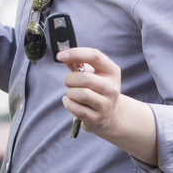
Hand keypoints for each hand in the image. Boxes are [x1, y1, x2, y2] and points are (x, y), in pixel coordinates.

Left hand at [57, 48, 157, 164]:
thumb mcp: (94, 74)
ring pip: (80, 94)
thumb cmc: (98, 89)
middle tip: (68, 81)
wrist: (111, 114)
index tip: (60, 56)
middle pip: (85, 78)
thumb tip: (65, 57)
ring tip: (72, 93)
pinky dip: (68, 104)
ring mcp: (106, 105)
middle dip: (70, 79)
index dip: (76, 54)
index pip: (94, 56)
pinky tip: (70, 102)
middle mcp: (112, 88)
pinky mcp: (98, 119)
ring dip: (70, 93)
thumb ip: (79, 65)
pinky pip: (77, 109)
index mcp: (112, 71)